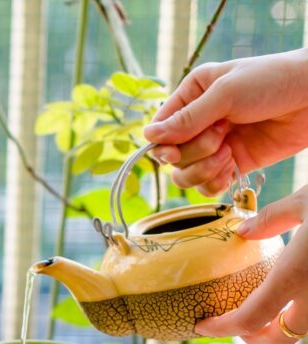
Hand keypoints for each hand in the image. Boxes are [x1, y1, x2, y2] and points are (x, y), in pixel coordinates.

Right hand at [144, 50, 307, 196]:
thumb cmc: (272, 80)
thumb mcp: (226, 93)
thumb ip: (187, 118)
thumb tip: (148, 136)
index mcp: (192, 95)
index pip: (159, 129)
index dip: (163, 146)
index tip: (174, 152)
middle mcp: (199, 121)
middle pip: (172, 157)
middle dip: (194, 153)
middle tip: (222, 135)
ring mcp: (216, 144)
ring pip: (186, 175)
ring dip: (204, 170)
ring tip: (229, 153)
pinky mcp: (234, 163)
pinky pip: (208, 186)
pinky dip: (216, 182)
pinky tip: (233, 166)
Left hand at [195, 188, 307, 343]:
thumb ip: (273, 219)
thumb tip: (244, 230)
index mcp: (296, 276)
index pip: (249, 320)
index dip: (221, 329)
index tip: (201, 325)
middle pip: (282, 337)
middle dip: (256, 337)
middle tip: (235, 324)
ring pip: (306, 328)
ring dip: (283, 325)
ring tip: (264, 308)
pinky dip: (305, 308)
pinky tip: (296, 290)